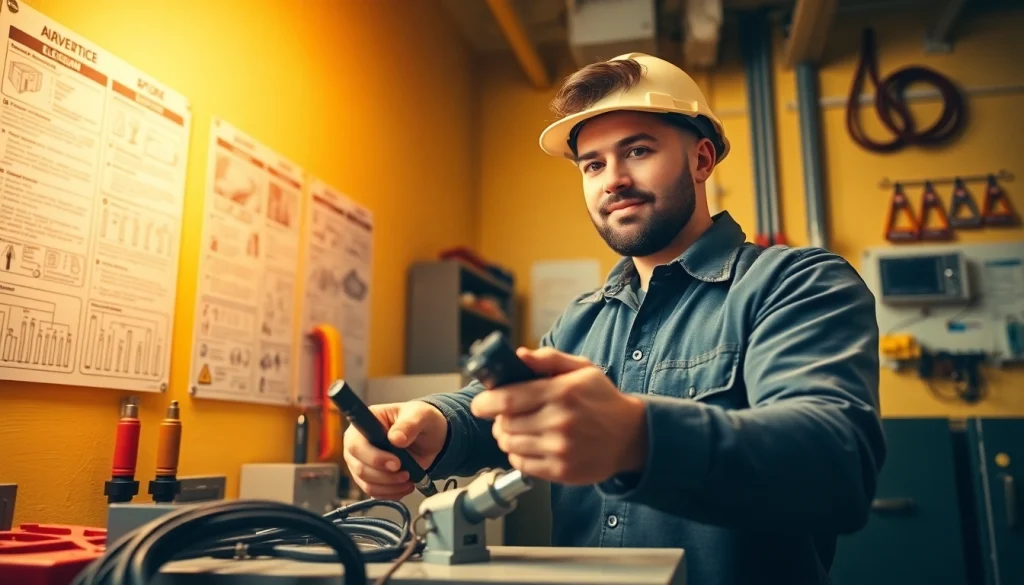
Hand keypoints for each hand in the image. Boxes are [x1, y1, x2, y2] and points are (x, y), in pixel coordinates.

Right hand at [342, 401, 447, 498]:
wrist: (429, 437)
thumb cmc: (420, 420)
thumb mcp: (420, 415)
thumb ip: (409, 424)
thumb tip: (396, 438)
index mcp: (364, 424)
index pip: (355, 445)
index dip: (374, 458)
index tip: (397, 464)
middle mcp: (357, 444)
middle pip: (359, 468)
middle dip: (385, 476)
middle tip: (407, 474)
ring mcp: (361, 463)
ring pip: (367, 484)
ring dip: (391, 486)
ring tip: (410, 479)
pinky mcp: (369, 478)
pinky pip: (375, 493)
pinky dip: (392, 493)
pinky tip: (407, 486)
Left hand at [470, 347, 647, 484]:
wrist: (631, 436)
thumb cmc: (603, 400)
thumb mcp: (582, 369)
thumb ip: (549, 359)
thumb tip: (520, 356)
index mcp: (561, 392)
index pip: (507, 399)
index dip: (486, 402)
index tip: (481, 404)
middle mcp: (559, 422)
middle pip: (505, 424)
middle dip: (497, 419)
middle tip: (504, 415)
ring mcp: (560, 449)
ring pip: (510, 445)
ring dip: (506, 437)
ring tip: (518, 429)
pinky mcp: (561, 471)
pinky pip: (521, 464)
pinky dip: (518, 455)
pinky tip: (530, 445)